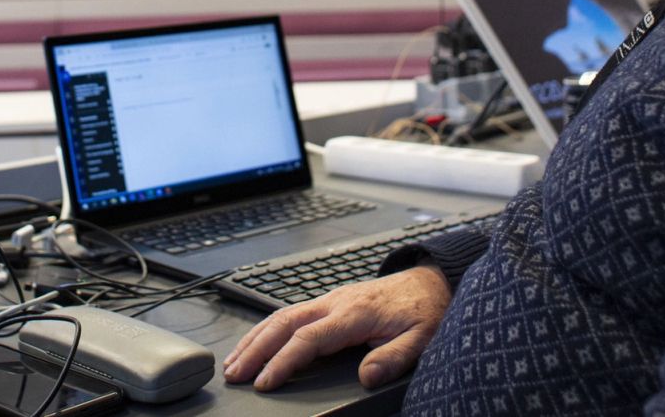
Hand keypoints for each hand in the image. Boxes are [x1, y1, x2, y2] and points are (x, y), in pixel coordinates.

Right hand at [223, 265, 451, 391]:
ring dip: (255, 338)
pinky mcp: (329, 302)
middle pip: (284, 324)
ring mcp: (330, 299)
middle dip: (255, 349)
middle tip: (233, 374)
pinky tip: (257, 342)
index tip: (264, 382)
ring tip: (233, 362)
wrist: (431, 282)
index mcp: (354, 314)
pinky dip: (267, 329)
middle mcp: (335, 302)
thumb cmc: (425, 311)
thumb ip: (393, 358)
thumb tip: (366, 376)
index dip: (283, 362)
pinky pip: (291, 313)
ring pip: (282, 316)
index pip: (308, 339)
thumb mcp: (422, 339)